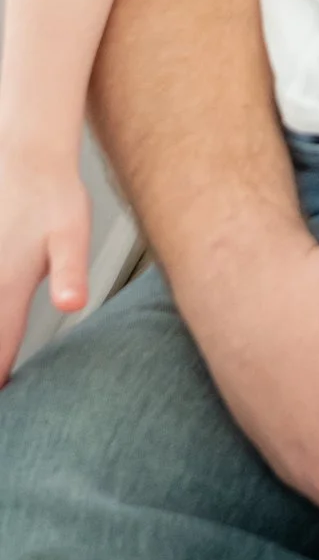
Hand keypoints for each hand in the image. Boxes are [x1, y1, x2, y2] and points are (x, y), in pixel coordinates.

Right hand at [0, 152, 91, 381]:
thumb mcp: (72, 233)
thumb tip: (71, 304)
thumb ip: (70, 271)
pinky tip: (3, 314)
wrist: (26, 157)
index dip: (0, 380)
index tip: (6, 402)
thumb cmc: (53, 196)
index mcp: (7, 287)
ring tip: (4, 369)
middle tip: (8, 398)